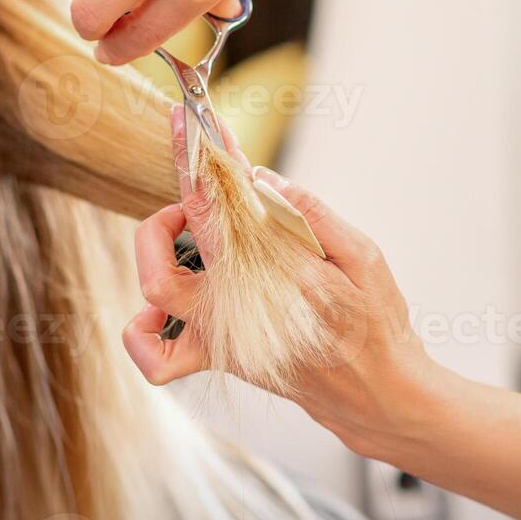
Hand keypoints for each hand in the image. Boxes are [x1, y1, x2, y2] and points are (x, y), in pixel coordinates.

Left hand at [122, 106, 440, 456]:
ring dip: (153, 256)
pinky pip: (158, 359)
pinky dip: (144, 331)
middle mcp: (233, 311)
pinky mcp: (217, 359)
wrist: (376, 395)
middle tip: (199, 197)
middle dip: (166, 212)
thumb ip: (312, 215)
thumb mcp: (365, 257)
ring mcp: (218, 339)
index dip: (195, 160)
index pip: (213, 208)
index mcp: (271, 276)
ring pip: (151, 300)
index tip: (186, 124)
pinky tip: (161, 307)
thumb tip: (263, 179)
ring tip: (185, 235)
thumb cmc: (375, 324)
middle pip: (159, 256)